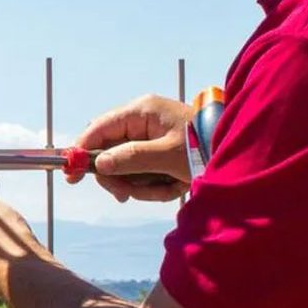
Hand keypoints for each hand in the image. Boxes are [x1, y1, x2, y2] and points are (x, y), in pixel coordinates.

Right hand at [76, 94, 194, 201]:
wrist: (237, 152)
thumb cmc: (203, 147)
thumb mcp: (166, 156)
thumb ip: (130, 159)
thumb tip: (99, 164)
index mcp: (141, 112)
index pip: (99, 128)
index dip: (82, 150)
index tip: (71, 173)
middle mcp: (142, 121)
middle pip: (109, 151)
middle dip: (117, 176)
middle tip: (124, 195)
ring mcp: (150, 136)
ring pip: (126, 166)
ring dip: (140, 185)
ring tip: (164, 189)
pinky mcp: (159, 151)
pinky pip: (143, 172)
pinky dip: (154, 185)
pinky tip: (172, 186)